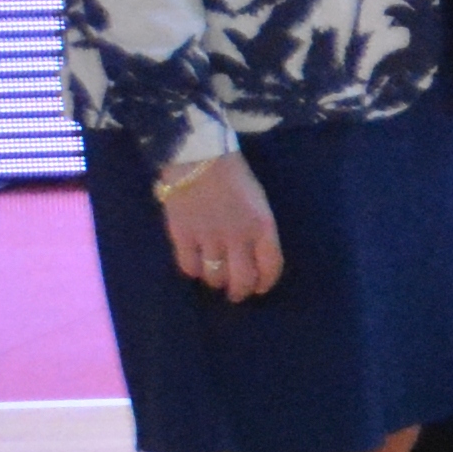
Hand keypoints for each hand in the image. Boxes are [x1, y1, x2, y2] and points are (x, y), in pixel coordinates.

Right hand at [166, 150, 280, 301]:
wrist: (198, 158)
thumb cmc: (233, 177)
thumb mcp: (258, 203)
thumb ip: (257, 230)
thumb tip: (252, 257)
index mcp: (262, 226)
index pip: (270, 266)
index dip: (265, 283)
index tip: (259, 288)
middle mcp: (238, 236)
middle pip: (242, 280)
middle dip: (239, 292)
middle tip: (235, 294)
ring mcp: (208, 237)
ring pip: (215, 277)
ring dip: (216, 281)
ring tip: (214, 277)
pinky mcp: (182, 235)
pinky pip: (188, 267)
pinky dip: (193, 270)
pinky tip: (194, 264)